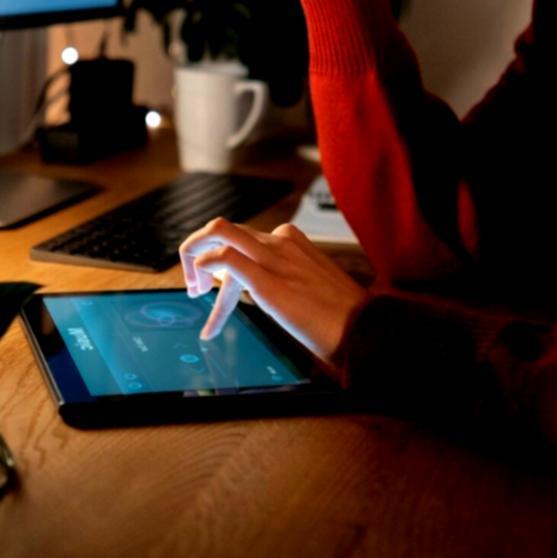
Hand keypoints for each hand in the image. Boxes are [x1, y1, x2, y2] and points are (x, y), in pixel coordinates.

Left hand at [177, 217, 368, 363]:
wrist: (364, 329)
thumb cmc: (342, 316)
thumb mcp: (310, 285)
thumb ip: (283, 278)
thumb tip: (256, 289)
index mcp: (292, 240)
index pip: (242, 238)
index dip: (219, 261)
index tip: (212, 286)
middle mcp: (281, 241)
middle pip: (223, 227)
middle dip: (197, 249)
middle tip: (193, 281)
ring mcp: (274, 257)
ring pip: (218, 232)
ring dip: (194, 256)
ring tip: (192, 288)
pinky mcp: (269, 280)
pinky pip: (223, 259)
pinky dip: (203, 270)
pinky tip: (201, 293)